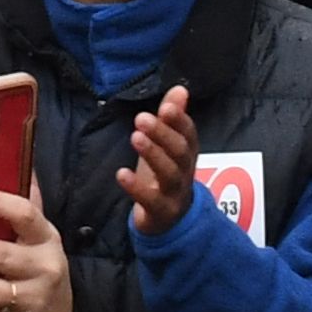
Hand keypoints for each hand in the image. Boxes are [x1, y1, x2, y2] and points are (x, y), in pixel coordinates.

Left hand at [118, 87, 199, 233]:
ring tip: (135, 137)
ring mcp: (175, 195)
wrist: (168, 223)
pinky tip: (121, 173)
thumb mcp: (167, 146)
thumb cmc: (164, 176)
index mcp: (187, 154)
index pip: (189, 135)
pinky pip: (151, 201)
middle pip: (181, 152)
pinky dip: (136, 187)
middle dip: (163, 134)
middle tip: (141, 118)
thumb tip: (180, 88)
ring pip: (169, 175)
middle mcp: (185, 173)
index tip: (165, 107)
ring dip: (153, 155)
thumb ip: (173, 118)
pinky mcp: (161, 213)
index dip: (180, 121)